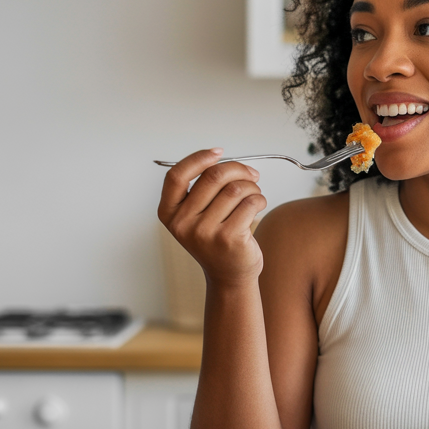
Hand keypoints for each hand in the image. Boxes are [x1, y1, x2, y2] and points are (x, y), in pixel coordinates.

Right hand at [158, 149, 267, 287]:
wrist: (229, 275)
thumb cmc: (216, 240)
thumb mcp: (196, 215)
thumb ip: (201, 189)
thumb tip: (222, 159)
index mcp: (169, 213)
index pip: (176, 176)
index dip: (198, 158)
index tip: (218, 152)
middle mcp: (183, 223)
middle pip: (212, 177)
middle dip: (237, 170)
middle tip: (251, 175)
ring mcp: (205, 232)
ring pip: (235, 189)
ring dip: (251, 186)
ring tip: (255, 194)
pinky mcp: (228, 238)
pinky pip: (249, 203)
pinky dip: (259, 198)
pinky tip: (258, 205)